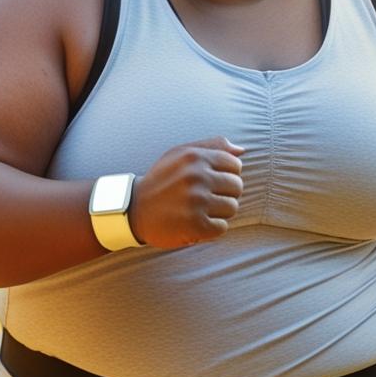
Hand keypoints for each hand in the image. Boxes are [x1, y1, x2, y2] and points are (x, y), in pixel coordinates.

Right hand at [129, 136, 245, 248]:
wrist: (133, 210)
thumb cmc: (162, 181)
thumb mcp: (180, 155)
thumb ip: (211, 147)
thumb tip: (241, 150)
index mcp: (195, 157)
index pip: (235, 165)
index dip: (226, 175)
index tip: (210, 182)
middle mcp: (196, 177)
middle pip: (237, 187)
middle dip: (225, 194)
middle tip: (204, 198)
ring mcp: (196, 201)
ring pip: (232, 208)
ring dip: (219, 212)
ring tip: (199, 210)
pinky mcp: (195, 225)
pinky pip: (222, 227)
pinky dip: (211, 229)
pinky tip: (195, 223)